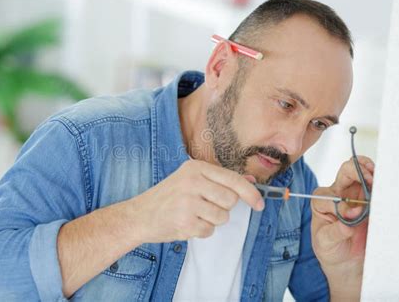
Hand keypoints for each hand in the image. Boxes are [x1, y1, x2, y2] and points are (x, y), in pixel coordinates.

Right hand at [131, 159, 263, 242]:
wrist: (139, 215)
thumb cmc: (167, 197)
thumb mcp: (190, 180)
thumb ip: (219, 179)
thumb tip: (250, 181)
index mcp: (195, 168)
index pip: (233, 180)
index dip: (251, 193)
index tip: (260, 203)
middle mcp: (192, 182)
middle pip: (231, 200)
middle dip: (222, 208)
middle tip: (204, 206)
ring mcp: (188, 202)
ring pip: (222, 217)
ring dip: (211, 220)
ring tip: (193, 215)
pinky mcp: (184, 222)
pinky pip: (209, 230)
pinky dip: (201, 231)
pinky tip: (186, 223)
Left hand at [311, 155, 374, 299]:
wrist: (345, 259)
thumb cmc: (330, 248)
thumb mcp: (325, 243)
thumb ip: (334, 232)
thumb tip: (347, 221)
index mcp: (321, 202)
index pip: (328, 196)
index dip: (339, 205)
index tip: (350, 216)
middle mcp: (337, 194)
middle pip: (345, 172)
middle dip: (356, 171)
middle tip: (369, 180)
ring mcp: (355, 195)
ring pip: (361, 173)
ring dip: (370, 173)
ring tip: (377, 180)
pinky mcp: (370, 200)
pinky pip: (374, 184)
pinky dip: (379, 181)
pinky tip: (382, 184)